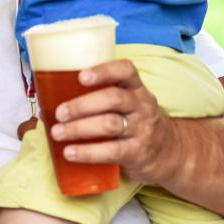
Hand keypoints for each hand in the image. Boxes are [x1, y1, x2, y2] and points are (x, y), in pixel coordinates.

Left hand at [48, 58, 177, 183]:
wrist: (172, 153)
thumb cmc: (136, 122)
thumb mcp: (129, 103)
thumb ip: (103, 96)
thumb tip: (51, 94)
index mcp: (136, 88)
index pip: (126, 70)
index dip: (104, 70)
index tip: (81, 76)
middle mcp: (142, 105)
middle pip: (113, 98)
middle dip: (82, 105)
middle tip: (59, 113)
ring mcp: (142, 129)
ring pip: (110, 124)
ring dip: (79, 128)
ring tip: (57, 132)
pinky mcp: (138, 153)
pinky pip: (112, 151)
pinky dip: (88, 152)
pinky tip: (70, 153)